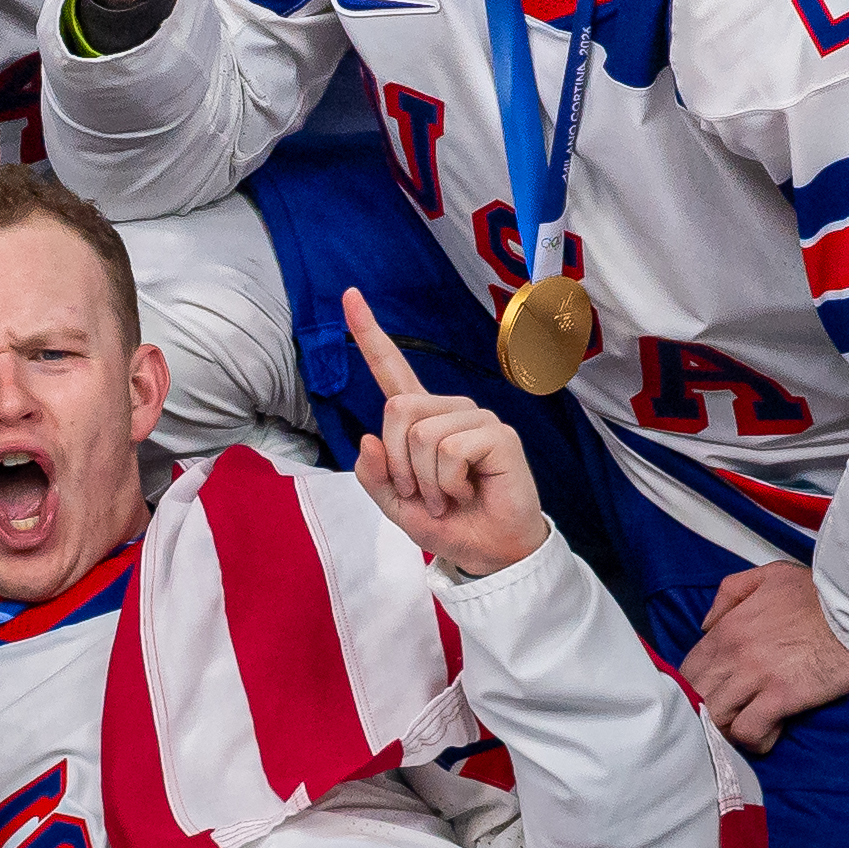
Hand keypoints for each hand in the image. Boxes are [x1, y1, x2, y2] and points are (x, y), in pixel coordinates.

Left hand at [340, 291, 547, 579]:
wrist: (488, 552)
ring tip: (448, 496)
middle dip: (398, 464)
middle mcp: (449, 410)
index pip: (390, 368)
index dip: (369, 333)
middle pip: (396, 410)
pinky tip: (467, 492)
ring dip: (424, 481)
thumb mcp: (395, 503)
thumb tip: (368, 438)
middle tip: (423, 493)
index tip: (350, 295)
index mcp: (420, 419)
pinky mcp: (498, 435)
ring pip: (421, 435)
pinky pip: (449, 451)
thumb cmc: (448, 522)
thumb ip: (374, 474)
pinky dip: (447, 483)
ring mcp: (476, 419)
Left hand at [679, 561, 848, 753]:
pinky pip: (749, 730)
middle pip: (695, 696)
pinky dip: (754, 739)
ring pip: (715, 717)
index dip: (696, 687)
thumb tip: (707, 626)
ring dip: (727, 728)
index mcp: (727, 628)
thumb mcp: (770, 575)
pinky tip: (769, 733)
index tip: (715, 695)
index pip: (689, 669)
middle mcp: (733, 654)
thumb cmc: (821, 593)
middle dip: (706, 711)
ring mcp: (755, 677)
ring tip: (747, 726)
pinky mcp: (781, 697)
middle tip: (729, 716)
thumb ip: (731, 593)